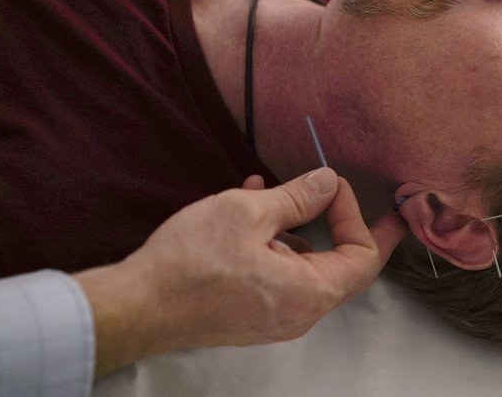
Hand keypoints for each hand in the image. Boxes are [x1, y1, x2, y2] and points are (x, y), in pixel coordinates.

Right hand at [75, 167, 406, 376]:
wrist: (137, 307)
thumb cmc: (195, 259)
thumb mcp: (249, 212)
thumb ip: (298, 197)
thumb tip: (329, 182)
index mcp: (311, 293)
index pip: (365, 259)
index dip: (360, 218)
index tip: (338, 186)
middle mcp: (301, 314)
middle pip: (340, 264)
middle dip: (337, 221)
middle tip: (332, 187)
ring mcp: (275, 318)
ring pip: (304, 265)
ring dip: (296, 225)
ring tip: (269, 189)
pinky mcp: (251, 314)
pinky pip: (278, 275)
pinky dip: (273, 241)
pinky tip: (247, 208)